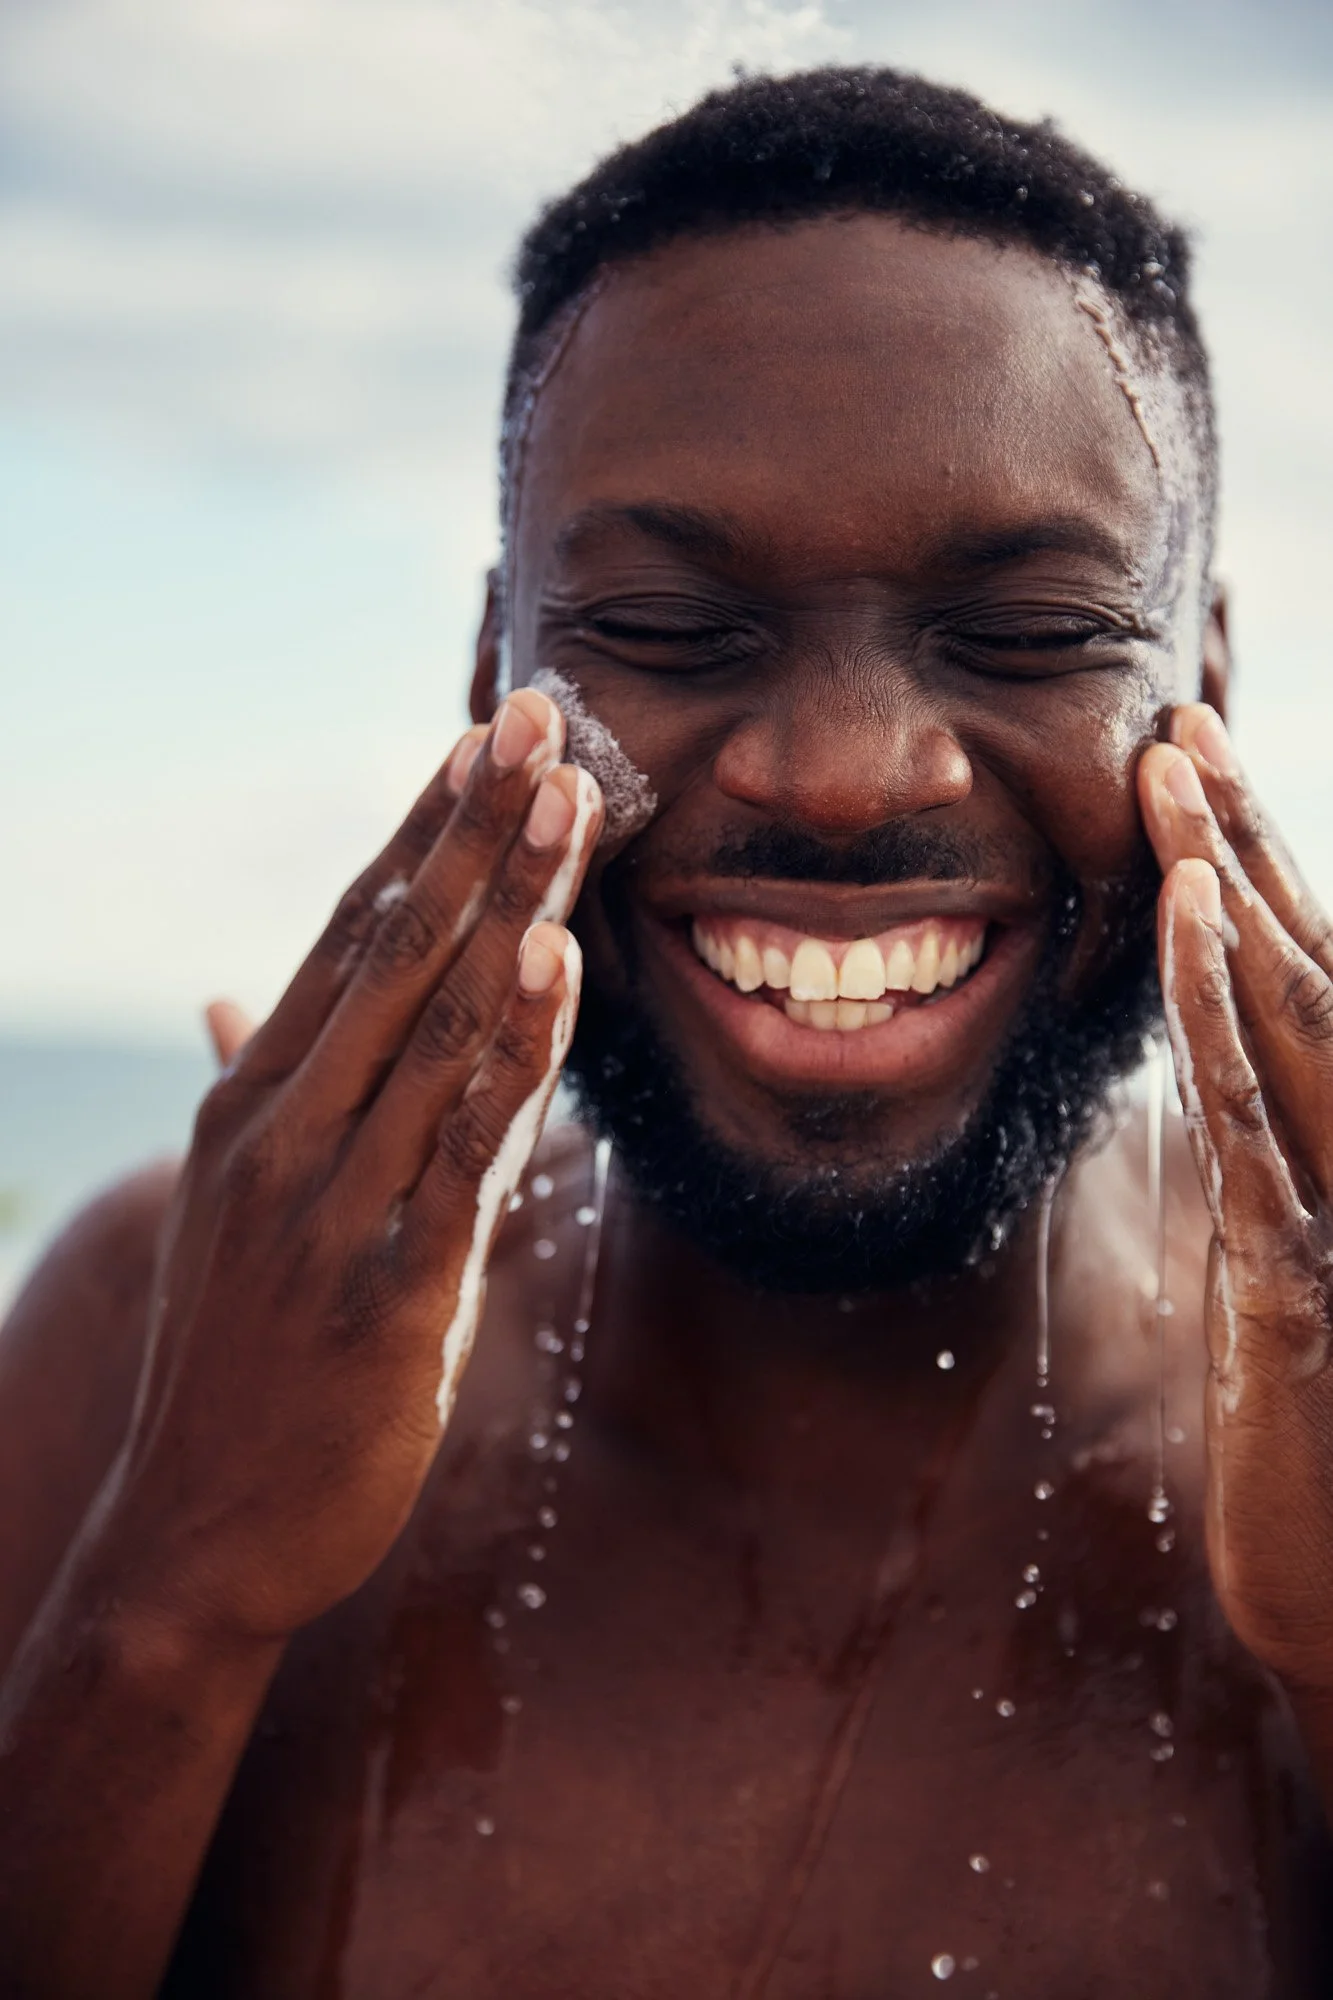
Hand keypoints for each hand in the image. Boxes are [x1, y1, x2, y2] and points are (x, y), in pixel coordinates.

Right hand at [103, 687, 602, 1645]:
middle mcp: (283, 1129)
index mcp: (252, 1100)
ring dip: (511, 898)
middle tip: (544, 723)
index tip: (481, 744)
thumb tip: (237, 997)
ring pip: (432, 1019)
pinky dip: (511, 1045)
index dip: (422, 833)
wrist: (198, 1533)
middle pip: (394, 947)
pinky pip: (461, 1143)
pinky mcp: (386, 1286)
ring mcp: (328, 1202)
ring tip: (571, 798)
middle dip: (474, 826)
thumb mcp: (230, 1209)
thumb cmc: (236, 1363)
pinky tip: (554, 961)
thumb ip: (260, 1089)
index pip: (349, 934)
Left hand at [1139, 706, 1332, 1691]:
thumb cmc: (1316, 1440)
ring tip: (1176, 774)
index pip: (1296, 983)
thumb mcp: (1280, 1285)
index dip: (1250, 868)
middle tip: (1178, 720)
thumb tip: (1223, 1095)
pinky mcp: (1302, 1274)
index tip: (1191, 765)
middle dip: (1238, 839)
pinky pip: (1252, 1116)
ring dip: (1225, 885)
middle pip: (1295, 966)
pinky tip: (1189, 922)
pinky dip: (1220, 1011)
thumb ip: (1262, 1178)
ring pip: (1282, 1014)